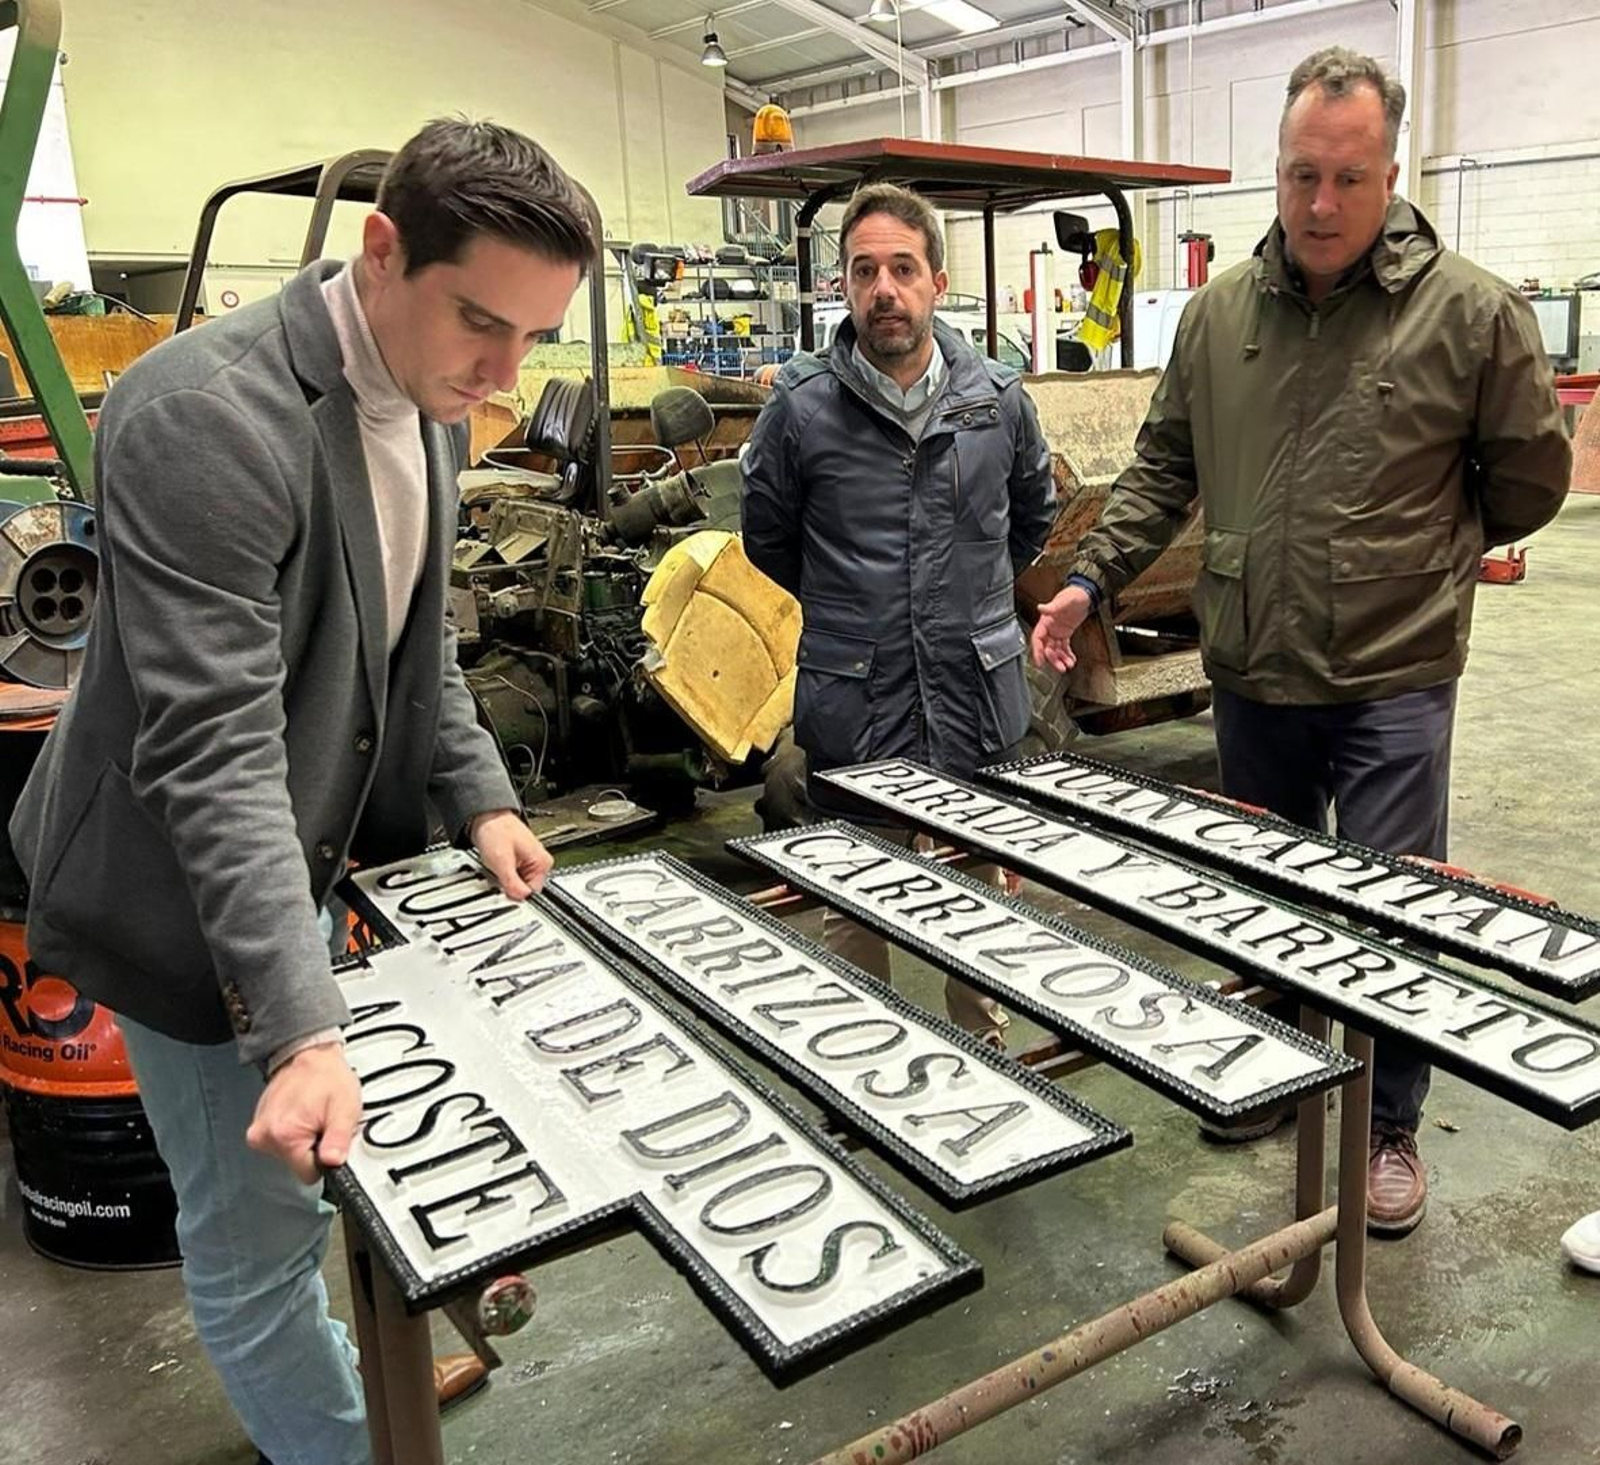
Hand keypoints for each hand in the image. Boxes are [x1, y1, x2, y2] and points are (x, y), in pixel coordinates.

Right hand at [246, 1043, 361, 1183]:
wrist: (309, 1054)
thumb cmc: (327, 1076)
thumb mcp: (345, 1109)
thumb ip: (340, 1140)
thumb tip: (334, 1164)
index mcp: (284, 1135)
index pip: (309, 1174)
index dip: (325, 1159)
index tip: (329, 1140)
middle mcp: (265, 1136)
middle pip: (297, 1165)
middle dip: (314, 1148)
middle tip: (322, 1122)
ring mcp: (259, 1132)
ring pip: (289, 1155)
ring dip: (304, 1140)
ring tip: (313, 1116)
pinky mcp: (260, 1127)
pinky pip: (282, 1143)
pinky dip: (294, 1133)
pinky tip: (302, 1115)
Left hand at [471, 808, 553, 897]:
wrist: (485, 816)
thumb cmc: (496, 831)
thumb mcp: (502, 862)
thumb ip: (513, 884)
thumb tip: (522, 898)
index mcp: (542, 863)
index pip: (533, 893)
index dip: (516, 894)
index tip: (504, 890)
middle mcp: (540, 862)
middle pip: (526, 889)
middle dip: (510, 886)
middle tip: (498, 872)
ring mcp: (531, 861)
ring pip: (518, 883)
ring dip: (505, 879)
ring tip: (497, 865)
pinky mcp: (521, 860)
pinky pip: (513, 876)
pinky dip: (503, 874)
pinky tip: (498, 864)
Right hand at [1029, 584, 1094, 672]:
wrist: (1085, 595)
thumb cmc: (1073, 595)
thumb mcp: (1064, 601)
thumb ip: (1052, 607)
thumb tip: (1041, 608)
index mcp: (1046, 621)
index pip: (1038, 638)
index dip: (1037, 651)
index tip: (1040, 661)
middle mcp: (1050, 627)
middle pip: (1047, 647)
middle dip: (1052, 659)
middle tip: (1060, 667)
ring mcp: (1057, 631)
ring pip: (1055, 650)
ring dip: (1060, 659)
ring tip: (1067, 666)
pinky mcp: (1066, 633)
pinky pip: (1064, 647)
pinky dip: (1067, 655)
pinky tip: (1071, 660)